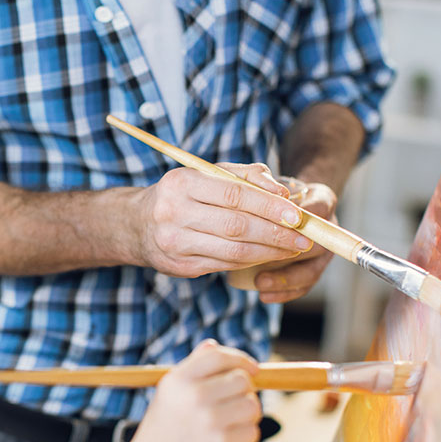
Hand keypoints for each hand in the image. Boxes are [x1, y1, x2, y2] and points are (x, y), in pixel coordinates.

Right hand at [117, 341, 262, 441]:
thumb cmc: (158, 438)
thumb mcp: (167, 397)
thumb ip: (192, 370)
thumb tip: (213, 344)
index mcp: (177, 380)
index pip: (219, 356)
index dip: (240, 359)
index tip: (252, 368)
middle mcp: (194, 396)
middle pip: (243, 380)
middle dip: (245, 392)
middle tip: (233, 407)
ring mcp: (211, 421)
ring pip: (252, 406)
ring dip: (247, 416)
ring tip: (227, 427)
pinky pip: (252, 432)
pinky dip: (243, 439)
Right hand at [132, 163, 312, 277]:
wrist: (136, 225)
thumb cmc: (181, 194)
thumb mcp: (206, 174)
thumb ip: (245, 176)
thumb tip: (282, 192)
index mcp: (181, 183)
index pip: (234, 194)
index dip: (269, 206)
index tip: (297, 214)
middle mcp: (173, 213)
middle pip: (236, 226)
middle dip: (276, 233)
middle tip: (304, 237)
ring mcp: (175, 243)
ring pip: (233, 250)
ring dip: (270, 251)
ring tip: (293, 249)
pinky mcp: (180, 267)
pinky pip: (224, 264)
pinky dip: (252, 260)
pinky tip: (269, 256)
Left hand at [254, 181, 337, 302]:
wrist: (291, 202)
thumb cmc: (277, 193)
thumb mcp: (273, 183)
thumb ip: (267, 186)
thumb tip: (261, 202)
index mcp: (322, 201)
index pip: (318, 209)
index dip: (299, 220)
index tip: (279, 226)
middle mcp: (328, 227)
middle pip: (315, 246)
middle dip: (289, 255)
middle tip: (262, 261)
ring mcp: (324, 251)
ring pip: (311, 270)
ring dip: (285, 280)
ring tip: (259, 284)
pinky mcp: (314, 268)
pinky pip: (304, 285)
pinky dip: (284, 293)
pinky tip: (264, 296)